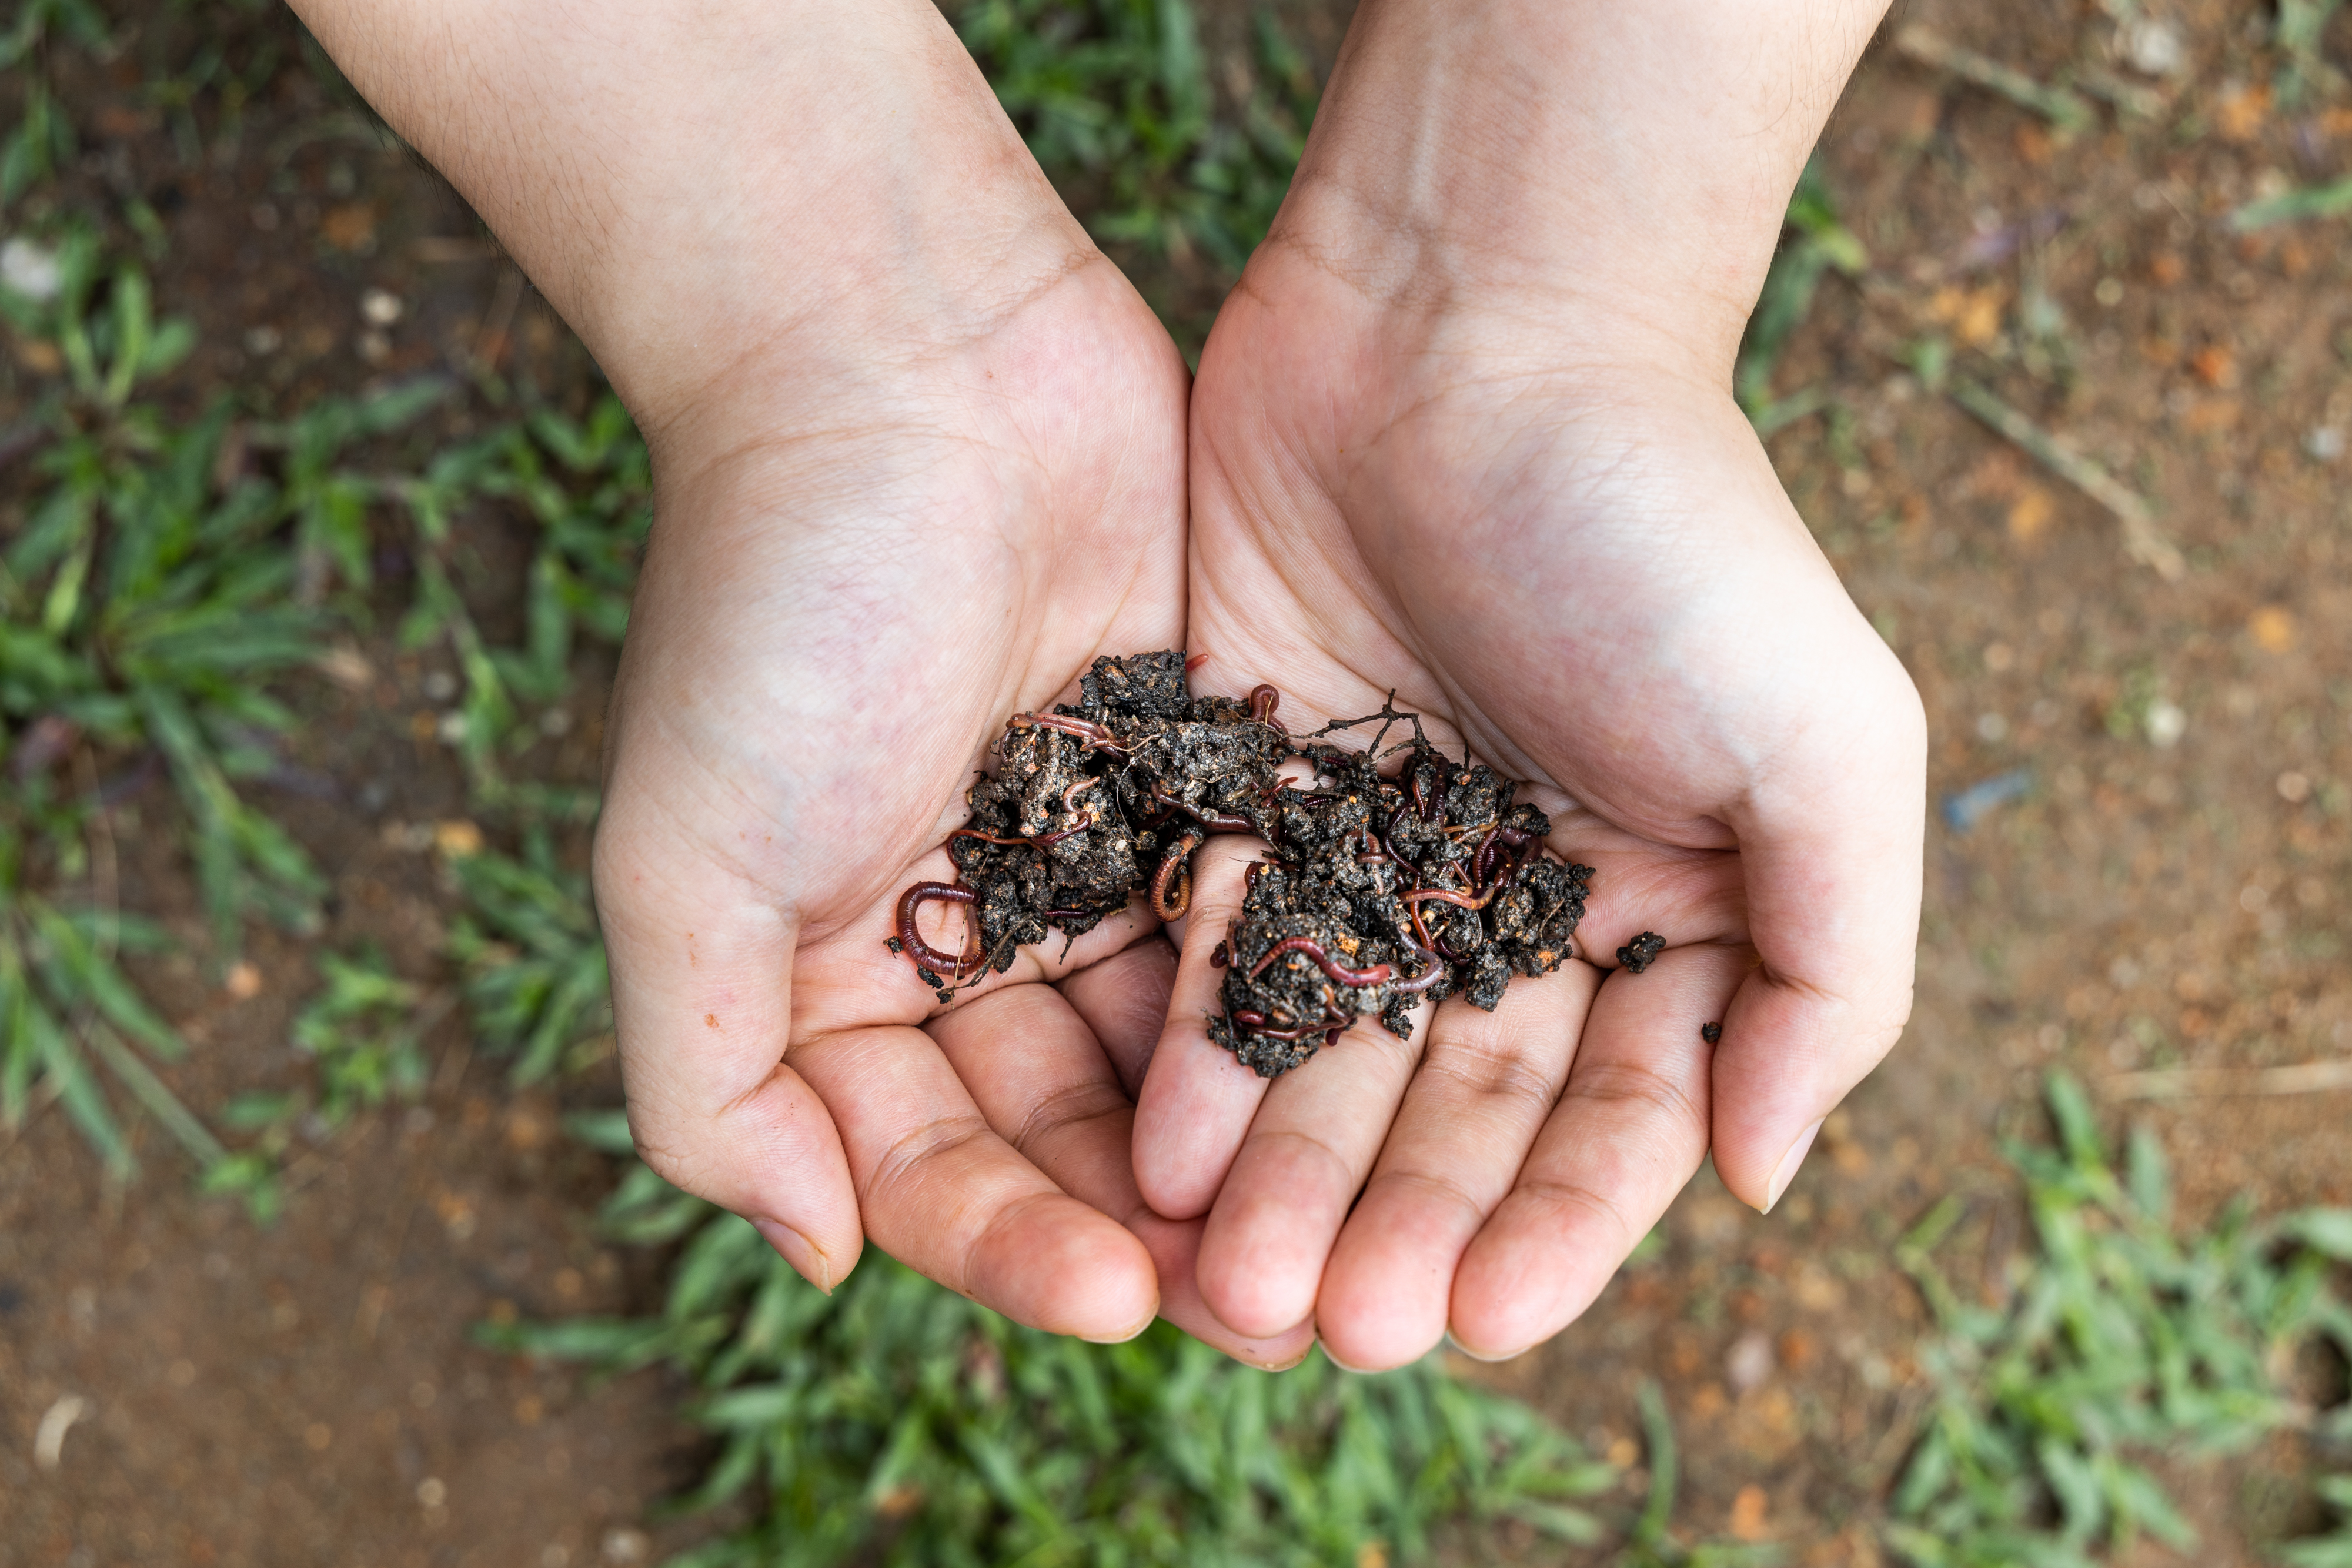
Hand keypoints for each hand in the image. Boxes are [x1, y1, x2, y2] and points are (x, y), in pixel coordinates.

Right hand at [295, 0, 1312, 1361]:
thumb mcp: (677, 861)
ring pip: (1184, 1054)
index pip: (929, 1169)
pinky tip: (1387, 1081)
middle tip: (1267, 1304)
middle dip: (1154, 1221)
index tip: (1114, 1300)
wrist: (899, 360)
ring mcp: (1096, 861)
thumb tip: (811, 1256)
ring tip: (1346, 1230)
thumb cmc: (771, 608)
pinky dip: (1305, 1007)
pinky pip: (1262, 924)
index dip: (1013, 1244)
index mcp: (841, 979)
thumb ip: (707, 1076)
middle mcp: (973, 940)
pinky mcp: (1202, 781)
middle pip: (1072, 1135)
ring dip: (1250, 1147)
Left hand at [1134, 0, 1921, 1367]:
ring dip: (1288, 1179)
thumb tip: (1762, 1180)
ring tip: (1235, 1289)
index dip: (1557, 1229)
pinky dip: (1200, 1050)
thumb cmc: (1667, 526)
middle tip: (1338, 1332)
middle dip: (1402, 1227)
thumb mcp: (1827, 737)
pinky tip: (1162, 1148)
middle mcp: (1516, 897)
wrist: (1471, 323)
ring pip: (1329, 1056)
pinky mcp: (1253, 790)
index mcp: (1665, 908)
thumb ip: (1834, 967)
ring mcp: (1378, 849)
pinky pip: (1225, 949)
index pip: (1613, 1118)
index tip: (1491, 1320)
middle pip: (1453, 1110)